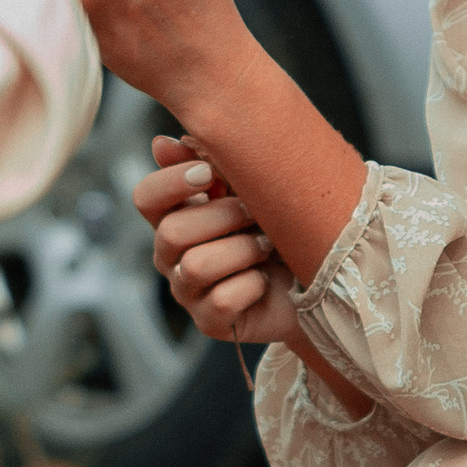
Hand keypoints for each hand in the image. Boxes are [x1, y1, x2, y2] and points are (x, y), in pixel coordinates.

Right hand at [138, 132, 300, 350]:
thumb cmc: (281, 223)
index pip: (146, 198)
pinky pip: (223, 300)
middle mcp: (172, 256)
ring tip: (266, 247)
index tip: (208, 174)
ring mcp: (188, 291)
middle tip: (256, 214)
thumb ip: (208, 162)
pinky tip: (265, 281)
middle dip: (223, 217)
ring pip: (196, 266)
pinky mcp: (210, 322)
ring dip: (243, 251)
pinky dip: (253, 285)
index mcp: (176, 216)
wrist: (321, 274)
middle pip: (170, 232)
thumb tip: (161, 144)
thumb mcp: (250, 186)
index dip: (170, 183)